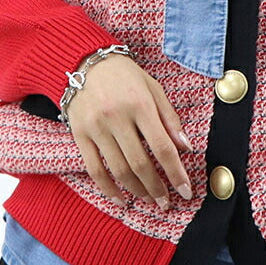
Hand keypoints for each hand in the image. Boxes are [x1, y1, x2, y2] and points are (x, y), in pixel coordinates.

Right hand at [65, 53, 194, 208]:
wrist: (82, 62)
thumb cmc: (123, 75)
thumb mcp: (153, 88)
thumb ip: (170, 118)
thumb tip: (185, 147)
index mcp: (140, 104)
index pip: (162, 147)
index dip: (176, 173)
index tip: (185, 190)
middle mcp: (117, 117)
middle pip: (140, 163)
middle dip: (157, 188)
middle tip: (167, 202)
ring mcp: (96, 128)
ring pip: (118, 170)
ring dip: (136, 190)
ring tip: (149, 199)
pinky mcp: (80, 135)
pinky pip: (94, 169)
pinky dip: (108, 189)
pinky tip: (121, 199)